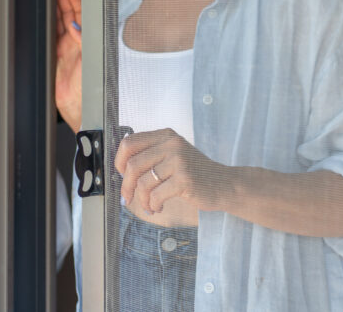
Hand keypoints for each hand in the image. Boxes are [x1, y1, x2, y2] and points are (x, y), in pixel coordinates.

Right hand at [55, 0, 82, 131]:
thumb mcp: (90, 60)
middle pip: (69, 16)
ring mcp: (65, 50)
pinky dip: (46, 25)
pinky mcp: (54, 58)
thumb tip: (75, 27)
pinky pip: (49, 37)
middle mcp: (77, 43)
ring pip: (58, 23)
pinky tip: (44, 15)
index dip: (76, 2)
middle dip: (63, 0)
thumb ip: (83, 42)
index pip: (83, 16)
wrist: (80, 107)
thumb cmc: (91, 88)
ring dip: (55, 9)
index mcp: (89, 41)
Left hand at [115, 129, 229, 214]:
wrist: (223, 184)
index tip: (122, 175)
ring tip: (149, 205)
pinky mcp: (184, 179)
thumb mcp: (172, 155)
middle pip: (133, 165)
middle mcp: (172, 144)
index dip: (119, 161)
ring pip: (143, 183)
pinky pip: (156, 195)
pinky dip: (153, 205)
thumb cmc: (194, 173)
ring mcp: (179, 161)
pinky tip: (159, 207)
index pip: (130, 143)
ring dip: (142, 200)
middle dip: (126, 186)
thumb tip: (120, 170)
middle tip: (128, 198)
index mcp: (166, 136)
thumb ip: (150, 156)